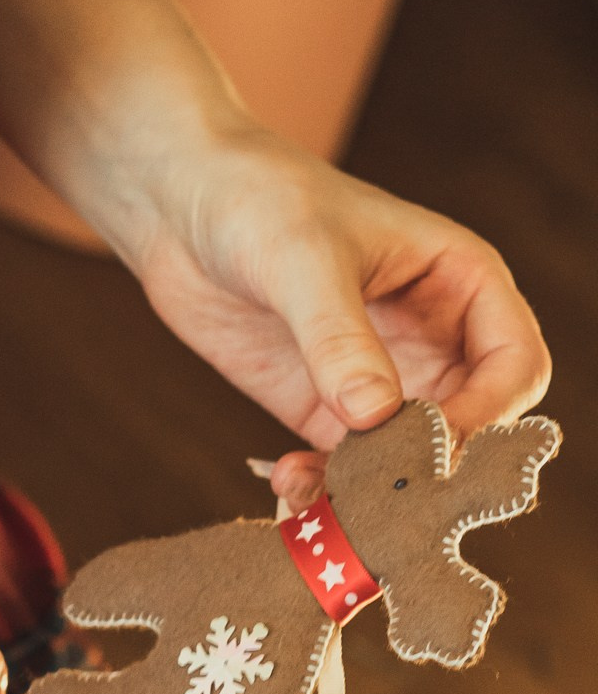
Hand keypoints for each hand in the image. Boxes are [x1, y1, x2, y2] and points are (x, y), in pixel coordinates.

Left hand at [119, 120, 549, 492]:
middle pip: (472, 427)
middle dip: (431, 468)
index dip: (490, 413)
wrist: (177, 200)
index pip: (515, 365)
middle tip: (378, 493)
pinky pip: (349, 467)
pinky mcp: (325, 406)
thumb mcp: (302, 258)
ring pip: (410, 460)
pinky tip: (290, 487)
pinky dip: (329, 489)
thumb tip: (375, 416)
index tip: (432, 442)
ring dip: (374, 491)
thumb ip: (338, 336)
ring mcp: (382, 378)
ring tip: (318, 495)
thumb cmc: (257, 198)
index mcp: (462, 282)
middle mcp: (436, 338)